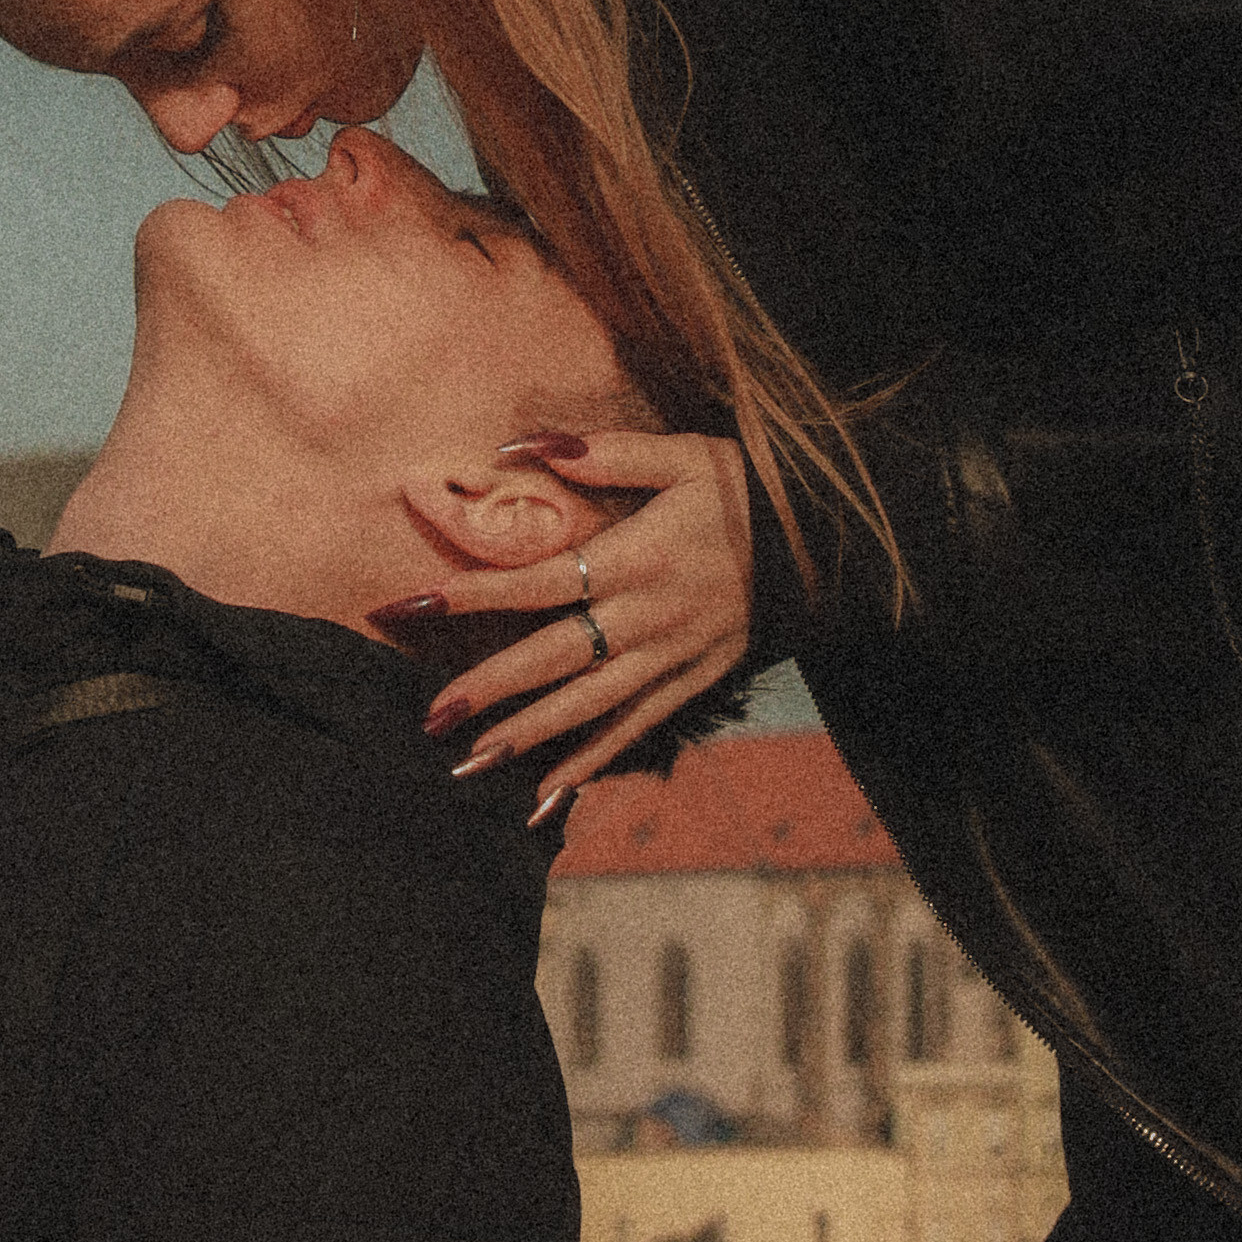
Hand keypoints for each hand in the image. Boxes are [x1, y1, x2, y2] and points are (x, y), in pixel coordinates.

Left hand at [416, 431, 753, 818]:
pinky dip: (590, 764)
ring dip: (526, 739)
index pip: (539, 581)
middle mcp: (649, 618)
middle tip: (431, 717)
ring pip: (589, 707)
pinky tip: (545, 795)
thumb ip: (604, 453)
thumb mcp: (684, 454)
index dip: (474, 593)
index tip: (414, 605)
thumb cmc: (746, 490)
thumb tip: (521, 446)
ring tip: (468, 767)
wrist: (828, 546)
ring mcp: (672, 658)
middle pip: (555, 659)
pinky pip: (635, 729)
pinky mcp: (693, 682)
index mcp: (638, 559)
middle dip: (490, 691)